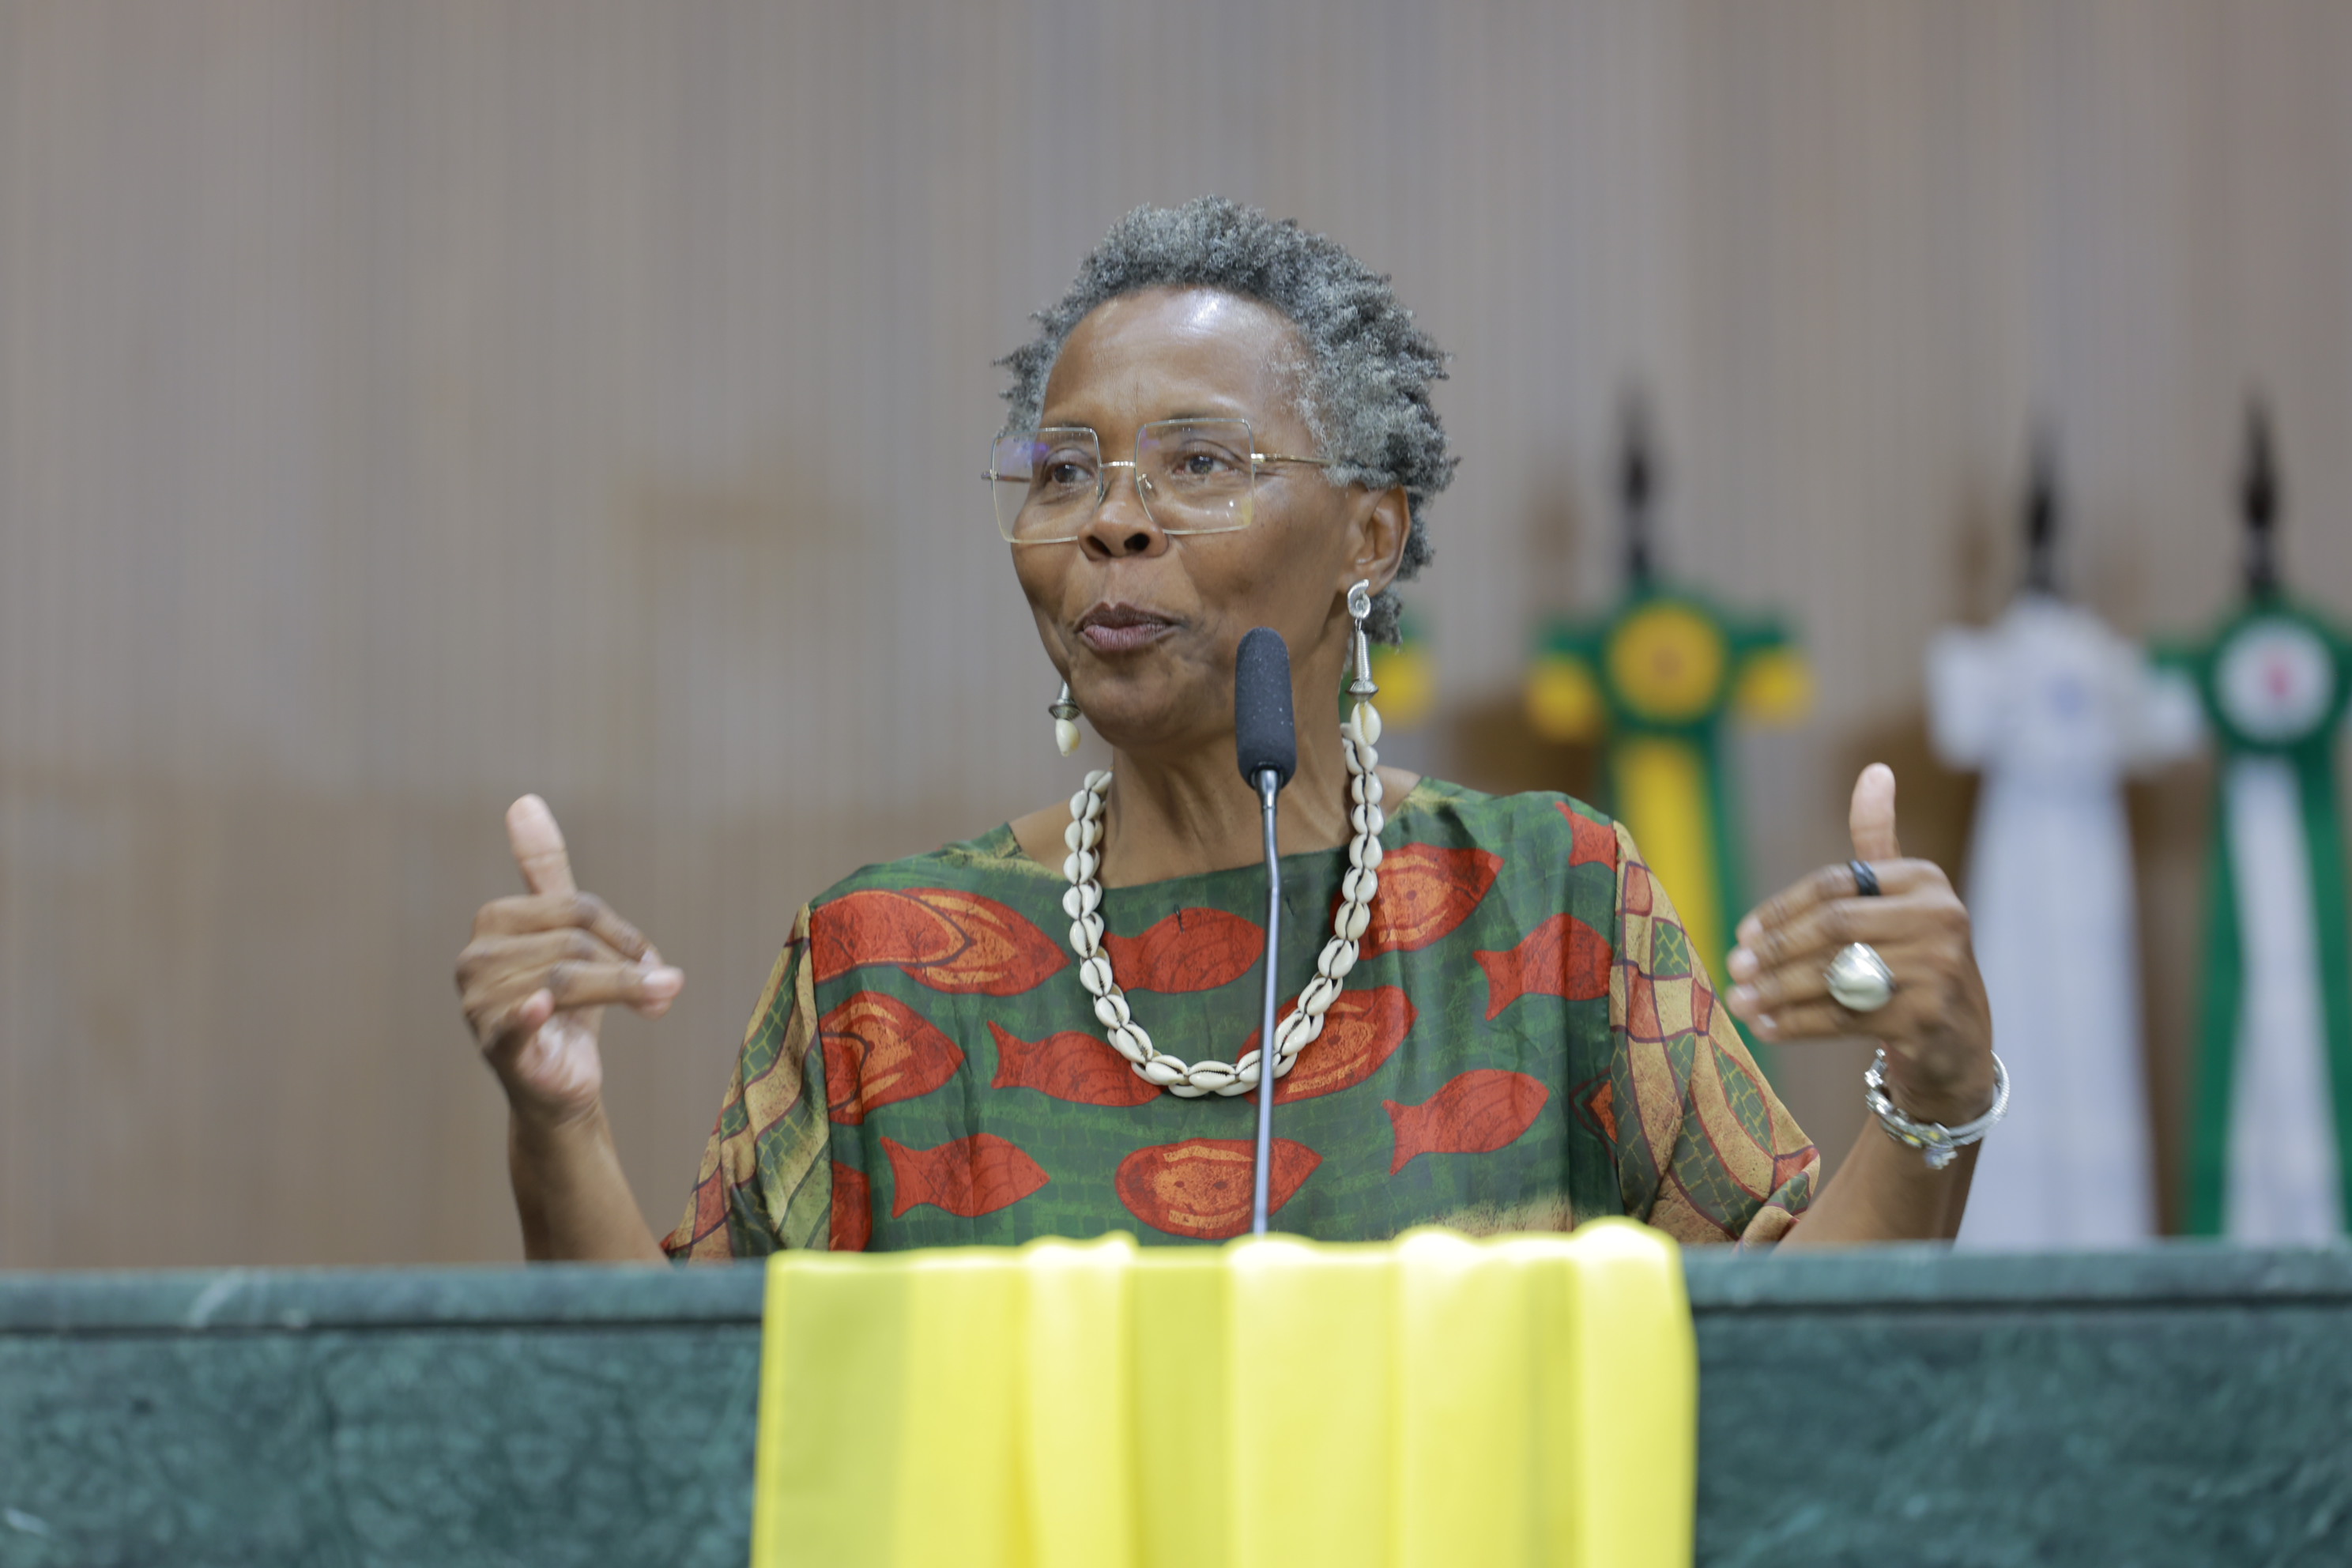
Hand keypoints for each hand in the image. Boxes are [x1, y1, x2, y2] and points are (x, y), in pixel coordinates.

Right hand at [454, 796, 682, 1127]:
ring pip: (569, 979)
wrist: (562, 1083)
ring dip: (626, 991)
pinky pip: (516, 1023)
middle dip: (629, 966)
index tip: (650, 961)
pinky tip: (541, 1007)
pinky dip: (530, 1015)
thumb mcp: (566, 932)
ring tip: (660, 1006)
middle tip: (665, 988)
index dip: (624, 933)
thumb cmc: (566, 1003)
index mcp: (493, 922)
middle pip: (576, 942)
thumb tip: (524, 801)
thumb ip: (546, 870)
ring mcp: (479, 1004)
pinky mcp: (497, 1047)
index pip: (575, 908)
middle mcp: (475, 959)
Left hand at [1723, 764, 1994, 1125]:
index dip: (1783, 909)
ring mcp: (1939, 969)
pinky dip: (1797, 1024)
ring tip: (1740, 1000)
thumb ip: (1877, 838)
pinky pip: (1845, 1017)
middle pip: (1834, 927)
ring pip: (1836, 975)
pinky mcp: (1928, 1016)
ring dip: (1778, 991)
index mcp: (1924, 880)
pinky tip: (1765, 1026)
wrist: (1956, 1036)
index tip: (1744, 933)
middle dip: (1777, 950)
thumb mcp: (1899, 894)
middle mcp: (1940, 918)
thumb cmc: (1912, 953)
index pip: (1835, 884)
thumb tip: (1875, 770)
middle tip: (1735, 966)